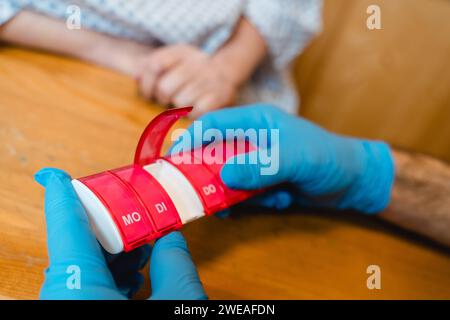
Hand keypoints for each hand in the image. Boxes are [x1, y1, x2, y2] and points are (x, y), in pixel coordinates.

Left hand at [35, 168, 206, 299]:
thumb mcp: (178, 301)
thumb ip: (175, 264)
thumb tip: (173, 238)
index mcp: (79, 290)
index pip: (66, 228)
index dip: (63, 195)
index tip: (55, 175)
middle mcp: (65, 297)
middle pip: (78, 246)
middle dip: (108, 227)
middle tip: (133, 212)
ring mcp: (69, 306)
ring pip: (84, 269)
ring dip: (114, 253)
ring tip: (146, 248)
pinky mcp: (78, 314)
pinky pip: (88, 288)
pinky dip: (111, 276)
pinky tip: (136, 277)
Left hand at [136, 44, 236, 117]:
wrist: (224, 73)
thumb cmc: (188, 72)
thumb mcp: (170, 62)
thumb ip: (149, 67)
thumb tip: (137, 78)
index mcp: (181, 52)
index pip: (154, 65)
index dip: (145, 84)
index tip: (147, 94)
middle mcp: (196, 62)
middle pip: (164, 88)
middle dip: (161, 99)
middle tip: (166, 101)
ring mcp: (209, 79)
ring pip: (180, 102)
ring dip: (178, 108)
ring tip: (183, 105)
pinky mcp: (220, 96)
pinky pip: (196, 112)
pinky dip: (192, 116)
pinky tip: (194, 111)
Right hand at [174, 104, 394, 213]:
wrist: (353, 182)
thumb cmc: (328, 159)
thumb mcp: (297, 159)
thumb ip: (261, 165)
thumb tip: (224, 176)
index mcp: (256, 122)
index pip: (214, 124)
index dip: (191, 139)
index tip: (174, 159)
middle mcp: (250, 140)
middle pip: (214, 155)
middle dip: (212, 177)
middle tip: (207, 195)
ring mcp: (254, 163)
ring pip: (226, 179)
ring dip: (239, 195)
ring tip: (264, 200)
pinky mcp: (261, 182)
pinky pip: (243, 194)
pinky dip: (256, 203)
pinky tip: (280, 201)